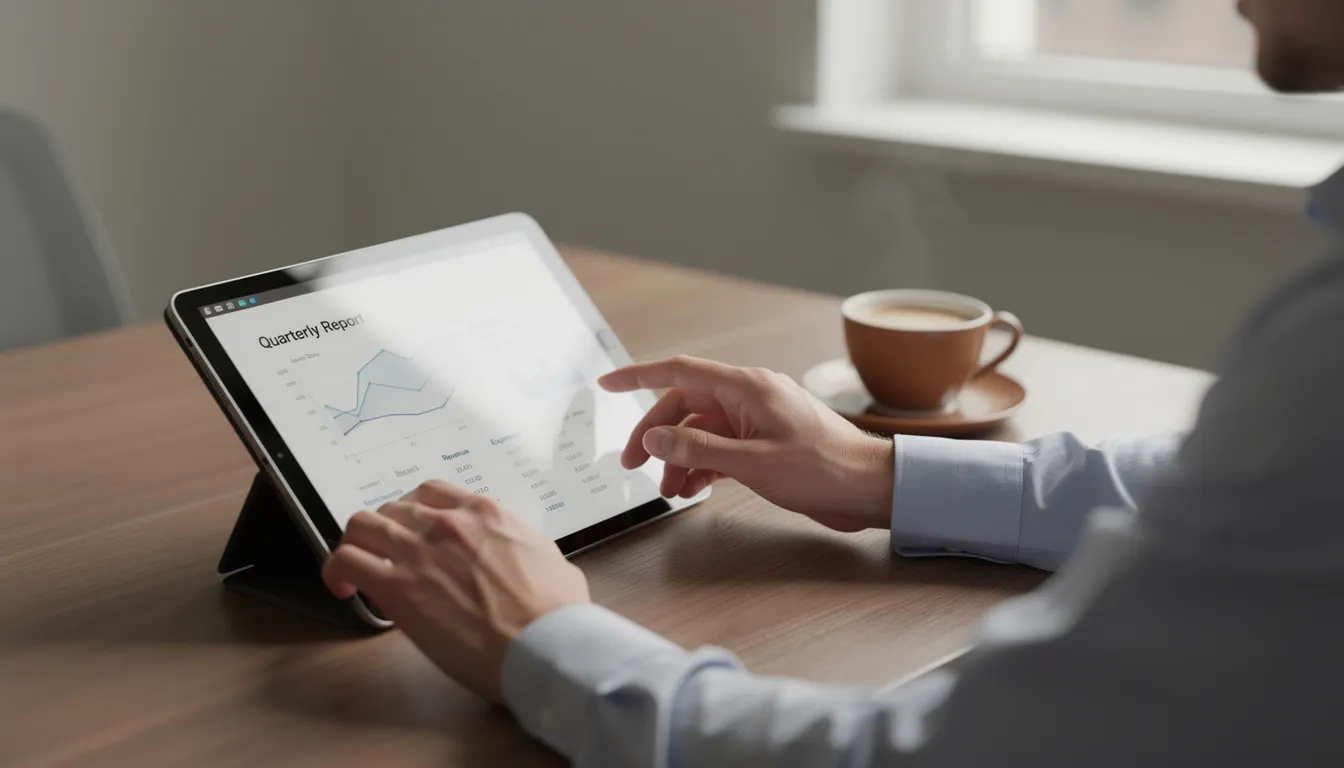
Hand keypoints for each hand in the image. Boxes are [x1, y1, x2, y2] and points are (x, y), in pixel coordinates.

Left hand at [321, 480, 589, 701]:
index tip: (413, 528)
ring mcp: (418, 551)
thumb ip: (526, 547)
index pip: (432, 493)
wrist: (545, 644)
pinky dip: (336, 570)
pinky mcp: (397, 587)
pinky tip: (343, 588)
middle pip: (394, 508)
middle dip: (386, 530)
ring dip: (356, 543)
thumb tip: (524, 556)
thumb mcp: (552, 560)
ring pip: (361, 525)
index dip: (415, 510)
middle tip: (387, 554)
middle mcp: (447, 523)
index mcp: (486, 513)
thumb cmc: (556, 613)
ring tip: (356, 566)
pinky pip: (346, 561)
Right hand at [599, 356, 893, 531]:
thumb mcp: (753, 463)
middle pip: (685, 406)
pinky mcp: (766, 445)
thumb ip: (698, 449)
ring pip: (701, 432)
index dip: (639, 376)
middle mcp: (750, 398)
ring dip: (680, 458)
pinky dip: (702, 466)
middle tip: (632, 465)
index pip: (680, 372)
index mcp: (747, 388)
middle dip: (656, 435)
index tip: (607, 384)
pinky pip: (721, 448)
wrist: (872, 489)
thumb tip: (654, 438)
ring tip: (670, 489)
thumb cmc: (824, 469)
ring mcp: (758, 421)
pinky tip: (692, 488)